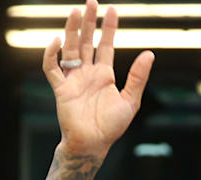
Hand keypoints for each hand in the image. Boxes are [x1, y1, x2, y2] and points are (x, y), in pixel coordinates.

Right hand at [42, 2, 154, 157]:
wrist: (93, 144)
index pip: (105, 45)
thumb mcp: (131, 100)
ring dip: (71, 30)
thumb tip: (149, 53)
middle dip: (88, 22)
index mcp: (104, 74)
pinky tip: (57, 41)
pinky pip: (51, 68)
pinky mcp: (60, 88)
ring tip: (75, 12)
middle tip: (90, 2)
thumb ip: (138, 77)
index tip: (112, 10)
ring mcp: (73, 79)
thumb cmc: (112, 126)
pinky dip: (51, 54)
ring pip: (69, 49)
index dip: (108, 28)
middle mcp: (87, 73)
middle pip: (85, 41)